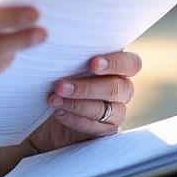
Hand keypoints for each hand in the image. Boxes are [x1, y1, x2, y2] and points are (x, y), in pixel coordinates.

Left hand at [26, 50, 141, 153]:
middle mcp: (121, 89)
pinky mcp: (105, 131)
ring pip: (107, 108)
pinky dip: (76, 119)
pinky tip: (58, 113)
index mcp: (116, 67)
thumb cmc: (56, 82)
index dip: (115, 63)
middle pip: (117, 88)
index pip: (131, 64)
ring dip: (78, 103)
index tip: (92, 63)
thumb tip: (56, 45)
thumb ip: (71, 57)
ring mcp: (116, 111)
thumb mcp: (63, 67)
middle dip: (86, 87)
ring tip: (53, 99)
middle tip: (60, 85)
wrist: (45, 116)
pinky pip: (97, 127)